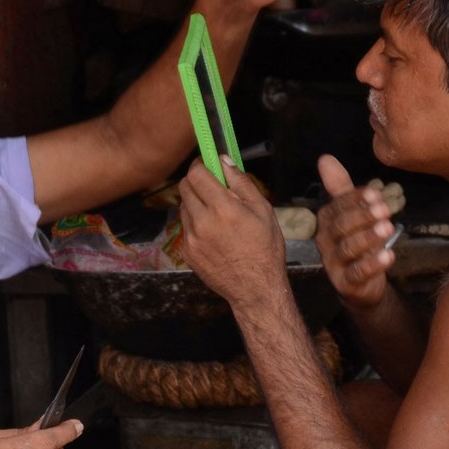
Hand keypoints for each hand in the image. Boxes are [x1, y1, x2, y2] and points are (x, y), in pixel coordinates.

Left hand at [177, 155, 287, 310]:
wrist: (255, 288)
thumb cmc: (265, 248)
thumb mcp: (263, 210)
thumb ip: (241, 182)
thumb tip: (224, 160)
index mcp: (223, 209)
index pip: (196, 174)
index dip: (200, 165)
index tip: (207, 164)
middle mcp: (202, 222)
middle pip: (184, 188)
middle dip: (196, 182)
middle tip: (212, 186)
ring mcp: (191, 239)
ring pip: (183, 207)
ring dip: (196, 203)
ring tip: (216, 214)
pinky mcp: (186, 253)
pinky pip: (185, 228)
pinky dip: (195, 223)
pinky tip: (213, 233)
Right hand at [313, 155, 394, 308]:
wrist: (361, 285)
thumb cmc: (357, 243)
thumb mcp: (351, 215)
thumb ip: (341, 190)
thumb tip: (325, 158)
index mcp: (326, 222)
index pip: (337, 207)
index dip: (355, 199)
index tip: (376, 193)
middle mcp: (326, 242)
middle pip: (341, 227)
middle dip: (363, 216)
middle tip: (384, 209)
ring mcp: (334, 264)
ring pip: (349, 249)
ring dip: (369, 237)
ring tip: (388, 228)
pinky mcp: (345, 284)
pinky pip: (357, 274)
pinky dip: (373, 264)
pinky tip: (389, 255)